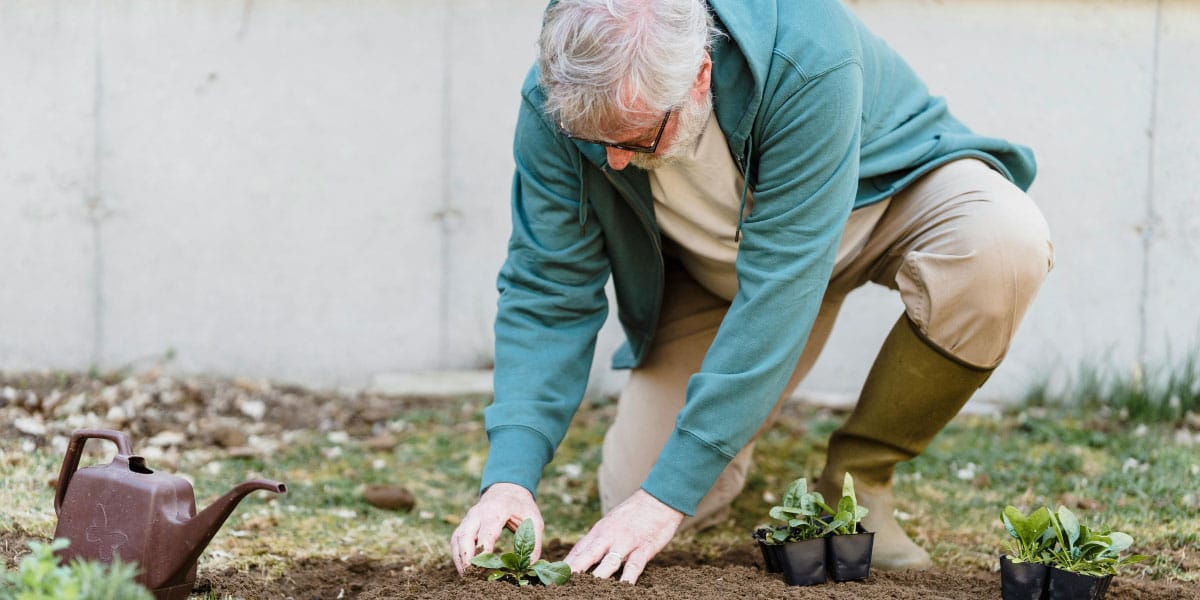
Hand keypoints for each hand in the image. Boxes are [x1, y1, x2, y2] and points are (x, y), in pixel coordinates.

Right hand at [450, 482, 543, 575]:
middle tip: (471, 576)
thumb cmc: (521, 507)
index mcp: (497, 511)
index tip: (483, 569)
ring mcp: (469, 518)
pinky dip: (457, 555)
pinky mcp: (464, 524)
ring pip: (457, 538)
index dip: (483, 551)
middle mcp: (478, 513)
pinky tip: (464, 570)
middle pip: (465, 535)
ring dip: (459, 559)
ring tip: (466, 577)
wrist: (507, 490)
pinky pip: (456, 540)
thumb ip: (533, 543)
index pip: (487, 532)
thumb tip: (529, 567)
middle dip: (466, 557)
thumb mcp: (534, 521)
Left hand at [564, 489, 682, 583]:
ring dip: (597, 576)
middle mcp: (609, 537)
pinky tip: (623, 588)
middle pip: (587, 556)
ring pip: (609, 562)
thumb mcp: (609, 524)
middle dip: (574, 571)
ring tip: (586, 589)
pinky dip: (628, 578)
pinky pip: (634, 566)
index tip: (550, 577)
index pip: (578, 551)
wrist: (658, 500)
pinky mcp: (644, 548)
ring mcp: (626, 543)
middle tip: (561, 583)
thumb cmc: (632, 515)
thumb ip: (594, 542)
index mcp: (599, 532)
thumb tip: (574, 559)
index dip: (564, 566)